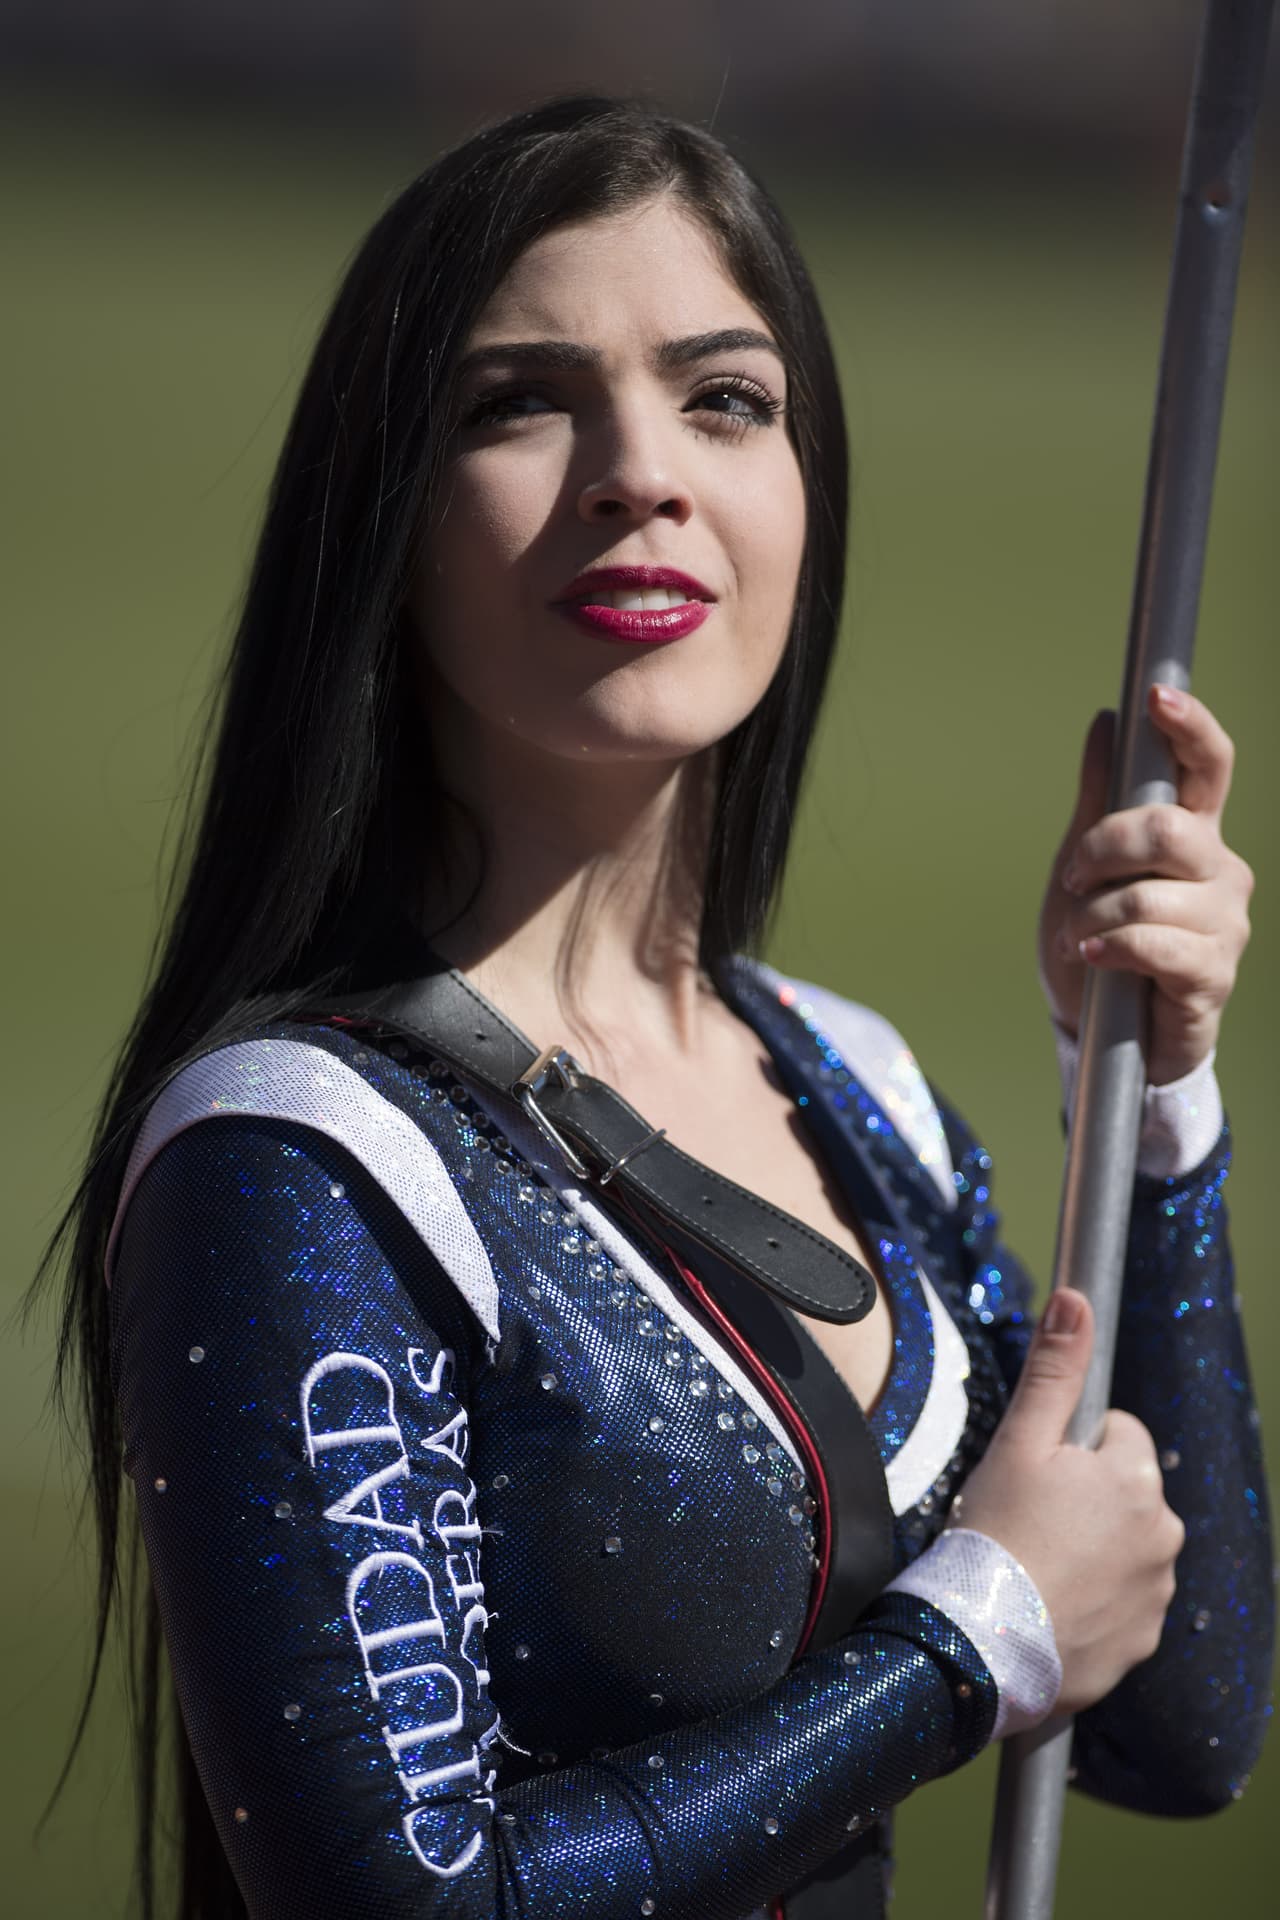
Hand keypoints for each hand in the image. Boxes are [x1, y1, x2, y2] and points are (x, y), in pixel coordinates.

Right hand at [951, 1289, 1183, 1715]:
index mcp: (1137, 1479)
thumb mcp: (1017, 1441)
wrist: (981, 1643)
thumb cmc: (995, 1533)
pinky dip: (1094, 1603)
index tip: (1035, 1473)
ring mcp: (1156, 1594)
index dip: (1071, 1448)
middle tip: (1027, 1519)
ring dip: (1092, 1551)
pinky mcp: (1141, 1644)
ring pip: (1124, 1549)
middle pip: (1125, 1494)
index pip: (1119, 1435)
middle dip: (1086, 1499)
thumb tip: (1075, 1298)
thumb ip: (1055, 1369)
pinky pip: (1122, 1605)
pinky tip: (1049, 1607)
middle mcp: (1163, 1536)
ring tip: (1035, 1566)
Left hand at [1037, 686, 1251, 1086]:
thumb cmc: (1100, 946)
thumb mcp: (1083, 869)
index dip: (1190, 727)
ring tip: (1080, 937)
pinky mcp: (1213, 972)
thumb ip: (1099, 801)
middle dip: (1102, 849)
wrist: (1104, 1037)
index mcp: (1193, 834)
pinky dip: (1107, 948)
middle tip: (1073, 880)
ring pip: (1147, 893)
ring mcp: (1224, 922)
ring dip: (1092, 917)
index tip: (1158, 695)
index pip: (1208, 766)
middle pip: (1169, 828)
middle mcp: (1219, 870)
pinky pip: (1152, 944)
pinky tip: (1093, 957)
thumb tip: (1107, 721)